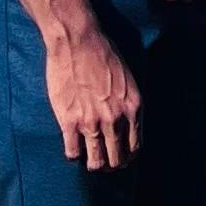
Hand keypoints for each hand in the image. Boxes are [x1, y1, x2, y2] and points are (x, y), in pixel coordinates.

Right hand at [42, 11, 143, 169]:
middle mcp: (115, 119)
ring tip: (89, 160)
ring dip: (94, 164)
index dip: (128, 156)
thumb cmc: (104, 54)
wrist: (78, 41)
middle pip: (117, 159)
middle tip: (104, 162)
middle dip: (112, 164)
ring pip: (96, 162)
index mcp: (133, 107)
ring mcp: (92, 122)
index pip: (136, 146)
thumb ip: (128, 104)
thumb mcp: (128, 79)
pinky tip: (73, 147)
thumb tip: (127, 124)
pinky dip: (74, 154)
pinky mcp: (69, 122)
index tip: (121, 157)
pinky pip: (72, 153)